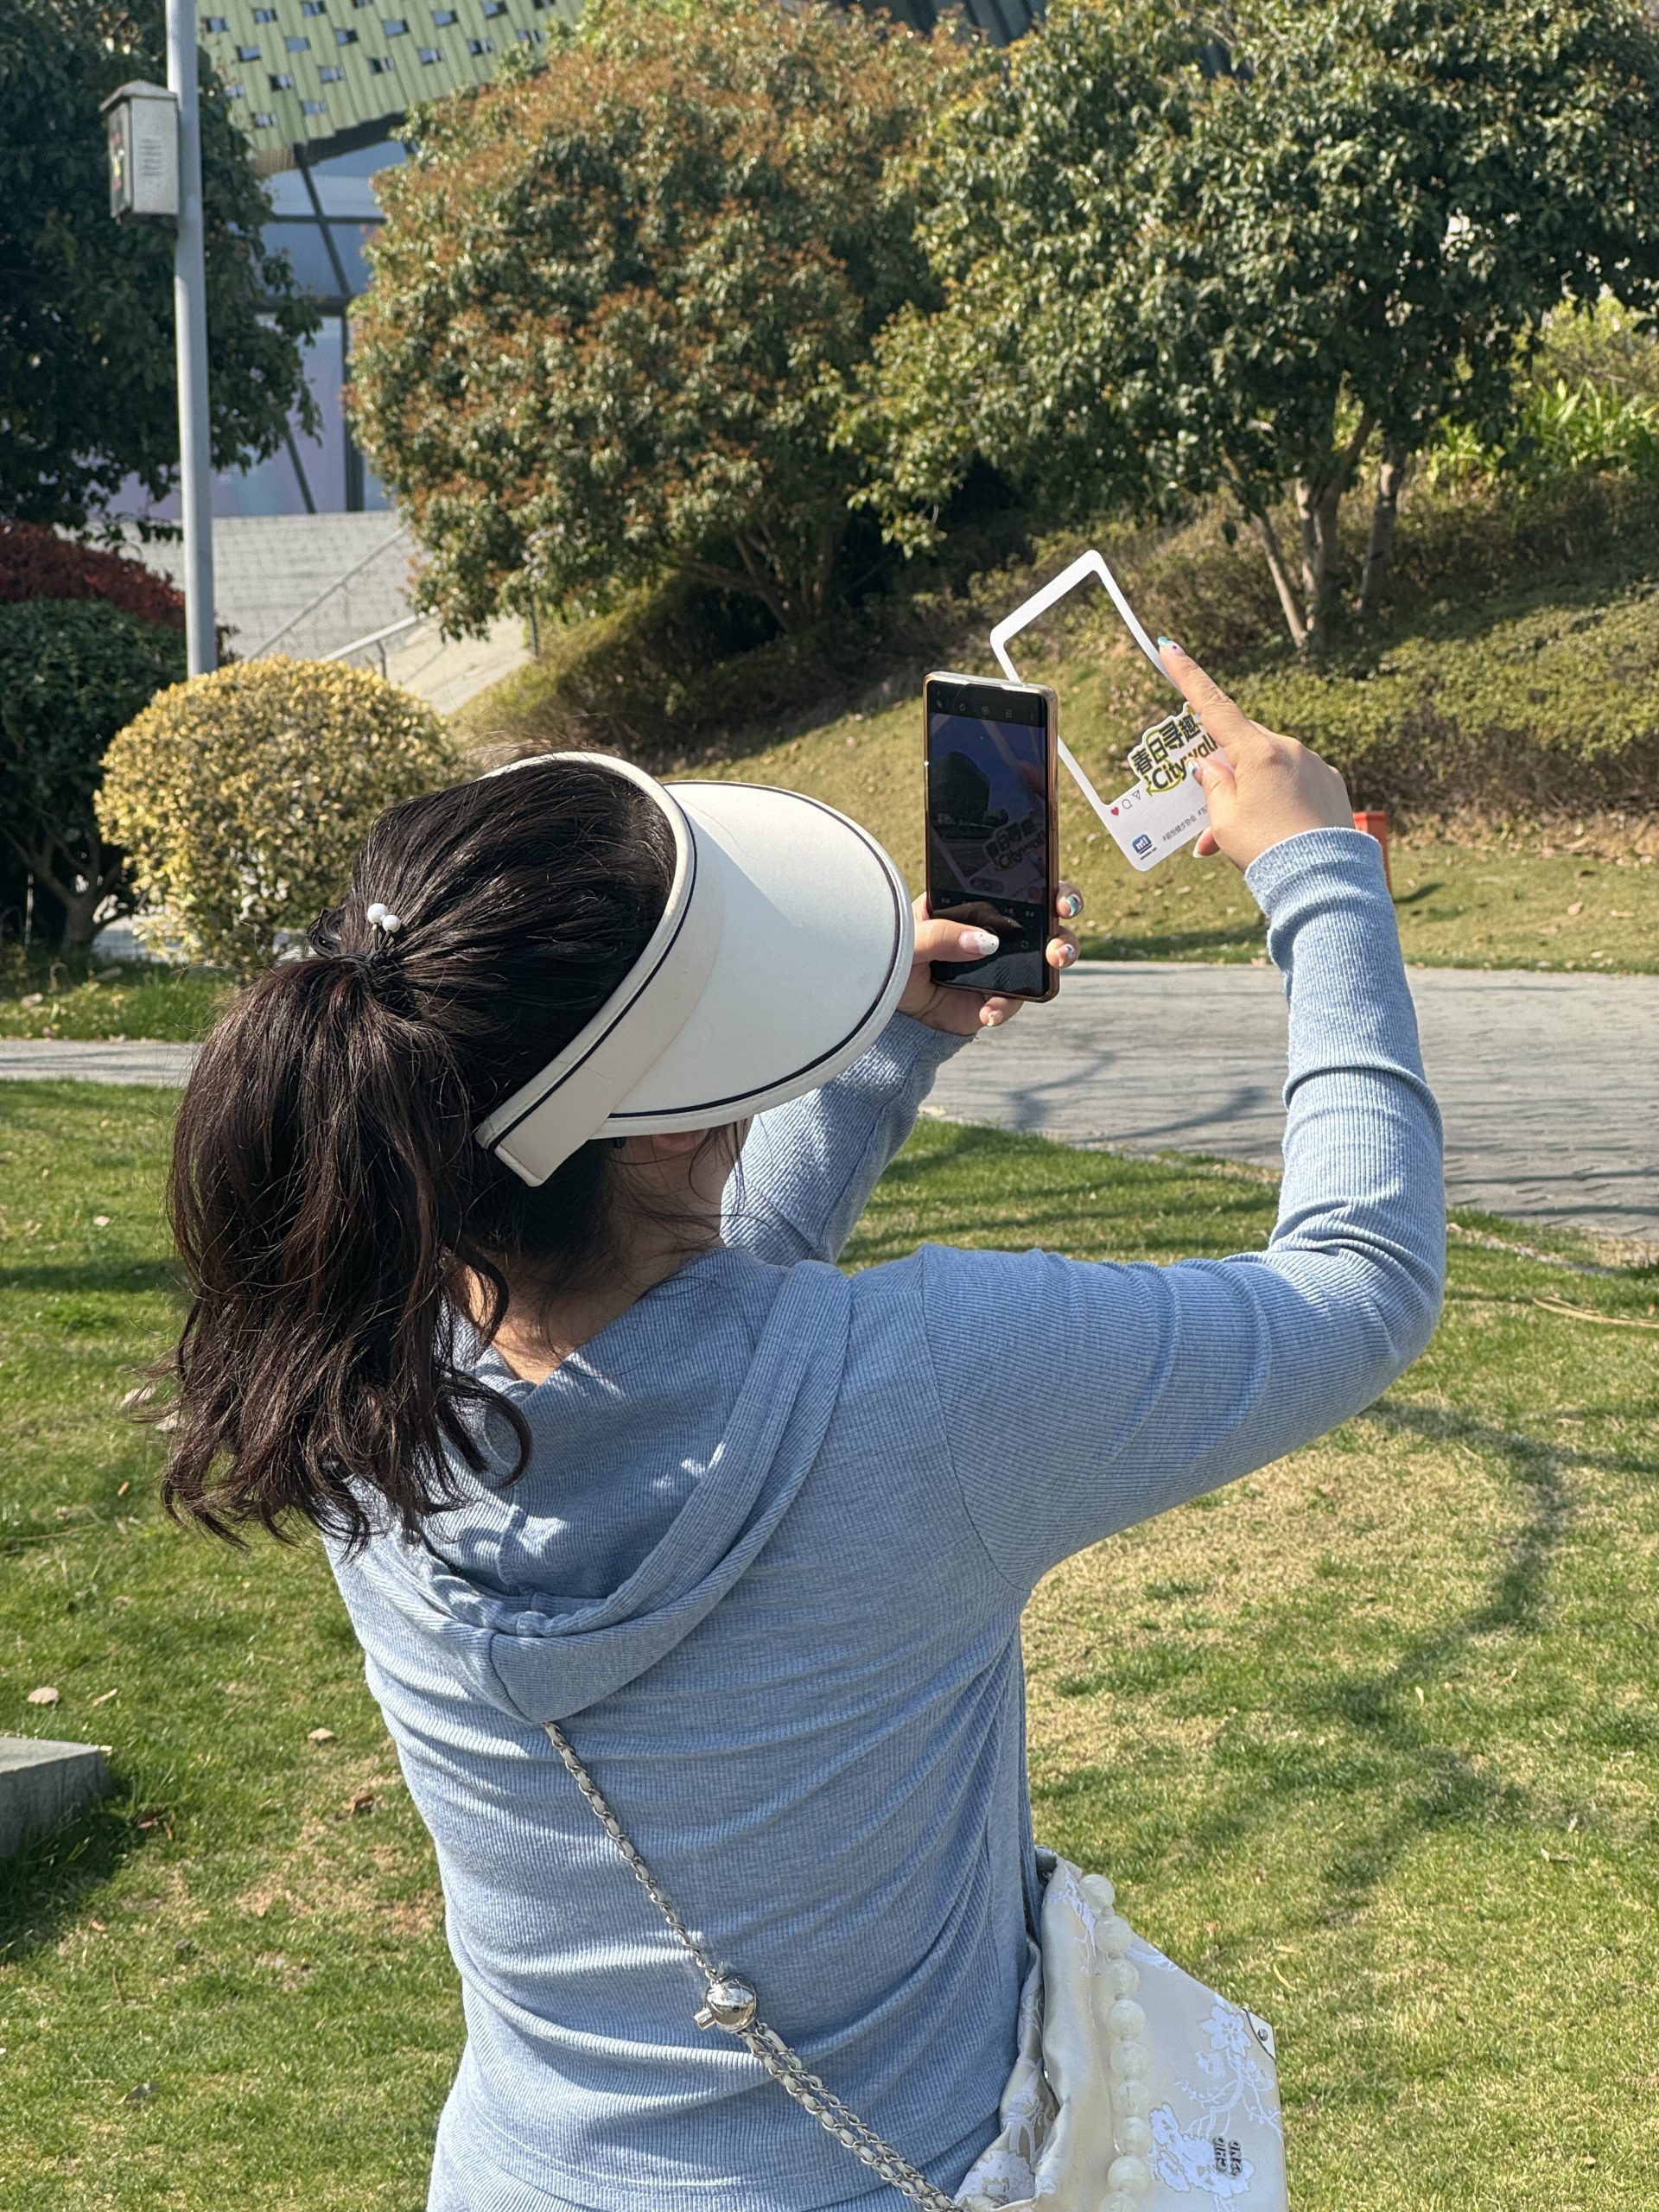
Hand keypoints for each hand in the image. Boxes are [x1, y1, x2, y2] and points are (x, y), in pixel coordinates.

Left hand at [899, 886, 1082, 1034]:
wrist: (887, 996)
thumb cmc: (896, 951)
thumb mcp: (909, 937)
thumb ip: (941, 934)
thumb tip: (983, 942)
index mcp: (981, 902)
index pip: (1026, 889)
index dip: (1052, 890)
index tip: (1060, 902)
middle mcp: (1000, 930)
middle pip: (1050, 924)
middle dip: (1066, 932)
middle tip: (1059, 945)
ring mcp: (1004, 963)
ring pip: (1046, 961)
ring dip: (1057, 963)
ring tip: (1052, 965)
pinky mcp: (998, 995)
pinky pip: (1015, 1001)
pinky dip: (1005, 1007)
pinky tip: (987, 1012)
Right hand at [1158, 641, 1352, 870]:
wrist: (1323, 883)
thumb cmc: (1267, 850)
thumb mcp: (1224, 821)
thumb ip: (1213, 785)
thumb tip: (1211, 764)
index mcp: (1259, 752)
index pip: (1214, 705)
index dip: (1187, 676)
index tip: (1169, 647)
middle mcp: (1290, 749)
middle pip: (1242, 744)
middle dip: (1221, 771)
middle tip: (1204, 809)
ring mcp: (1314, 765)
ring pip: (1267, 769)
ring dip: (1247, 796)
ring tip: (1229, 843)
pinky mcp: (1331, 785)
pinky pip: (1292, 785)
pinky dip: (1274, 804)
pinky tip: (1269, 836)